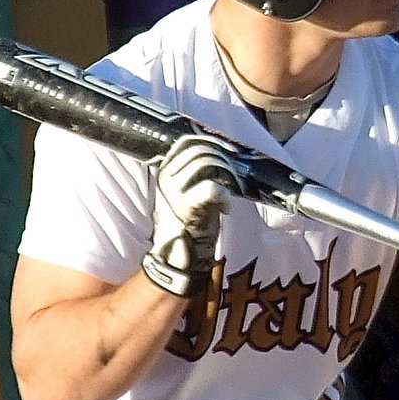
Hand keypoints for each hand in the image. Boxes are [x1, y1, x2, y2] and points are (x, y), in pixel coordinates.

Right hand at [141, 135, 240, 296]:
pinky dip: (226, 197)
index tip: (227, 151)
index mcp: (165, 170)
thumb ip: (196, 171)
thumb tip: (219, 151)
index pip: (188, 142)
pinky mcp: (188, 207)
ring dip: (227, 175)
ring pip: (208, 165)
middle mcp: (167, 178)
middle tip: (233, 175)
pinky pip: (212, 189)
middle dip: (224, 160)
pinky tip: (227, 208)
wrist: (180, 257)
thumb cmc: (189, 222)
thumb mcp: (185, 190)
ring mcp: (175, 192)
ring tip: (230, 190)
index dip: (211, 142)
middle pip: (201, 151)